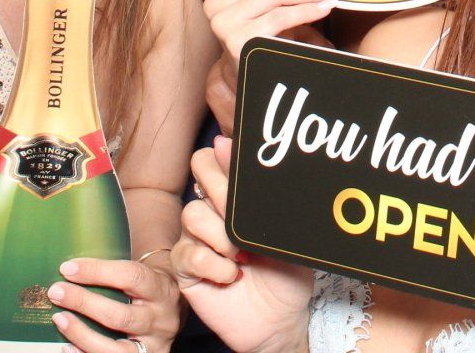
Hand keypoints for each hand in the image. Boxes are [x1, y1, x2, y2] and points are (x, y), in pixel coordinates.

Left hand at [49, 254, 181, 352]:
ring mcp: (153, 345)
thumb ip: (117, 272)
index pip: (130, 277)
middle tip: (57, 292)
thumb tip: (69, 268)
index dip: (96, 272)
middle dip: (83, 303)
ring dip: (81, 334)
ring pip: (114, 348)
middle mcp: (161, 319)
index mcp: (161, 289)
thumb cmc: (150, 287)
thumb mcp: (146, 272)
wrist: (174, 310)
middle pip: (120, 316)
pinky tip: (67, 346)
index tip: (68, 268)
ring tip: (59, 319)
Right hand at [172, 137, 311, 352]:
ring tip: (242, 255)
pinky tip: (231, 275)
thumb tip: (249, 164)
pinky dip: (214, 264)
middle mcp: (213, 211)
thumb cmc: (287, 273)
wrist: (281, 319)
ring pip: (192, 213)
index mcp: (236, 198)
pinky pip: (188, 254)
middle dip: (222, 191)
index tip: (233, 161)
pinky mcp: (187, 268)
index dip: (222, 156)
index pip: (215, 157)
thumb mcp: (286, 232)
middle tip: (241, 219)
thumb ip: (270, 199)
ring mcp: (198, 239)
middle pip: (199, 172)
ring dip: (220, 235)